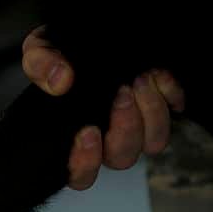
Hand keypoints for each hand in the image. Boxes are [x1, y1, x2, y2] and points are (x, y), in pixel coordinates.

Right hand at [22, 25, 185, 189]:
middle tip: (121, 93)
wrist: (86, 35)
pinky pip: (174, 112)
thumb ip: (40, 65)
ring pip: (152, 142)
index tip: (88, 132)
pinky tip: (156, 74)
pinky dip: (170, 93)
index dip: (86, 163)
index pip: (81, 176)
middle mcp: (106, 142)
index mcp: (73, 141)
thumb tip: (62, 82)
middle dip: (125, 128)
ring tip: (139, 80)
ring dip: (149, 113)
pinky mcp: (159, 106)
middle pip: (121, 158)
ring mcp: (135, 127)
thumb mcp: (38, 51)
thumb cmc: (60, 53)